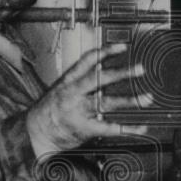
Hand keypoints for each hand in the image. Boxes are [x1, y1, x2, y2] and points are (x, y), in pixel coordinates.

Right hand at [26, 44, 150, 157]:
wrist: (34, 133)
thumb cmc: (48, 111)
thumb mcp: (60, 89)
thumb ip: (79, 79)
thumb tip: (101, 67)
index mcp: (68, 81)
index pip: (87, 61)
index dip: (105, 52)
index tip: (122, 47)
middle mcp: (74, 94)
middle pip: (100, 80)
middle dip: (121, 73)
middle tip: (139, 69)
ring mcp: (79, 111)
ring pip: (107, 103)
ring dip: (129, 101)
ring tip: (146, 99)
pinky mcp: (84, 129)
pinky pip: (109, 128)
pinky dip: (127, 129)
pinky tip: (139, 127)